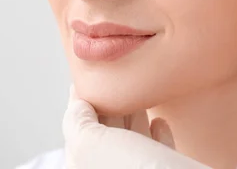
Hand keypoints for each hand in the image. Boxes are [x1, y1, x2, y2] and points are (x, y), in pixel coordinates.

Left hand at [63, 86, 209, 168]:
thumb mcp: (90, 142)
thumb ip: (78, 121)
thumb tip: (78, 103)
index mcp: (84, 166)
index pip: (78, 129)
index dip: (83, 102)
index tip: (92, 77)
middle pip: (105, 133)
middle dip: (109, 105)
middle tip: (115, 77)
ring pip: (132, 140)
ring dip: (133, 115)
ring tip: (137, 92)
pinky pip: (159, 151)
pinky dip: (157, 133)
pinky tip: (159, 120)